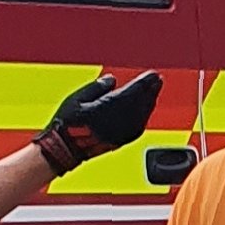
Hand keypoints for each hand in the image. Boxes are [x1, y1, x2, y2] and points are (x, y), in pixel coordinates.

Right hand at [34, 71, 163, 176]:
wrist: (67, 149)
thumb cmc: (68, 123)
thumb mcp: (77, 98)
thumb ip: (97, 87)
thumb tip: (112, 80)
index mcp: (110, 106)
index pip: (134, 91)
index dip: (145, 81)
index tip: (153, 74)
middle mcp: (122, 119)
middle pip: (142, 101)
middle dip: (151, 89)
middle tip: (157, 80)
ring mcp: (125, 131)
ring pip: (144, 113)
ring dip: (150, 100)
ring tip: (153, 90)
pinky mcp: (126, 139)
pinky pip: (141, 123)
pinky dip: (145, 112)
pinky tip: (145, 108)